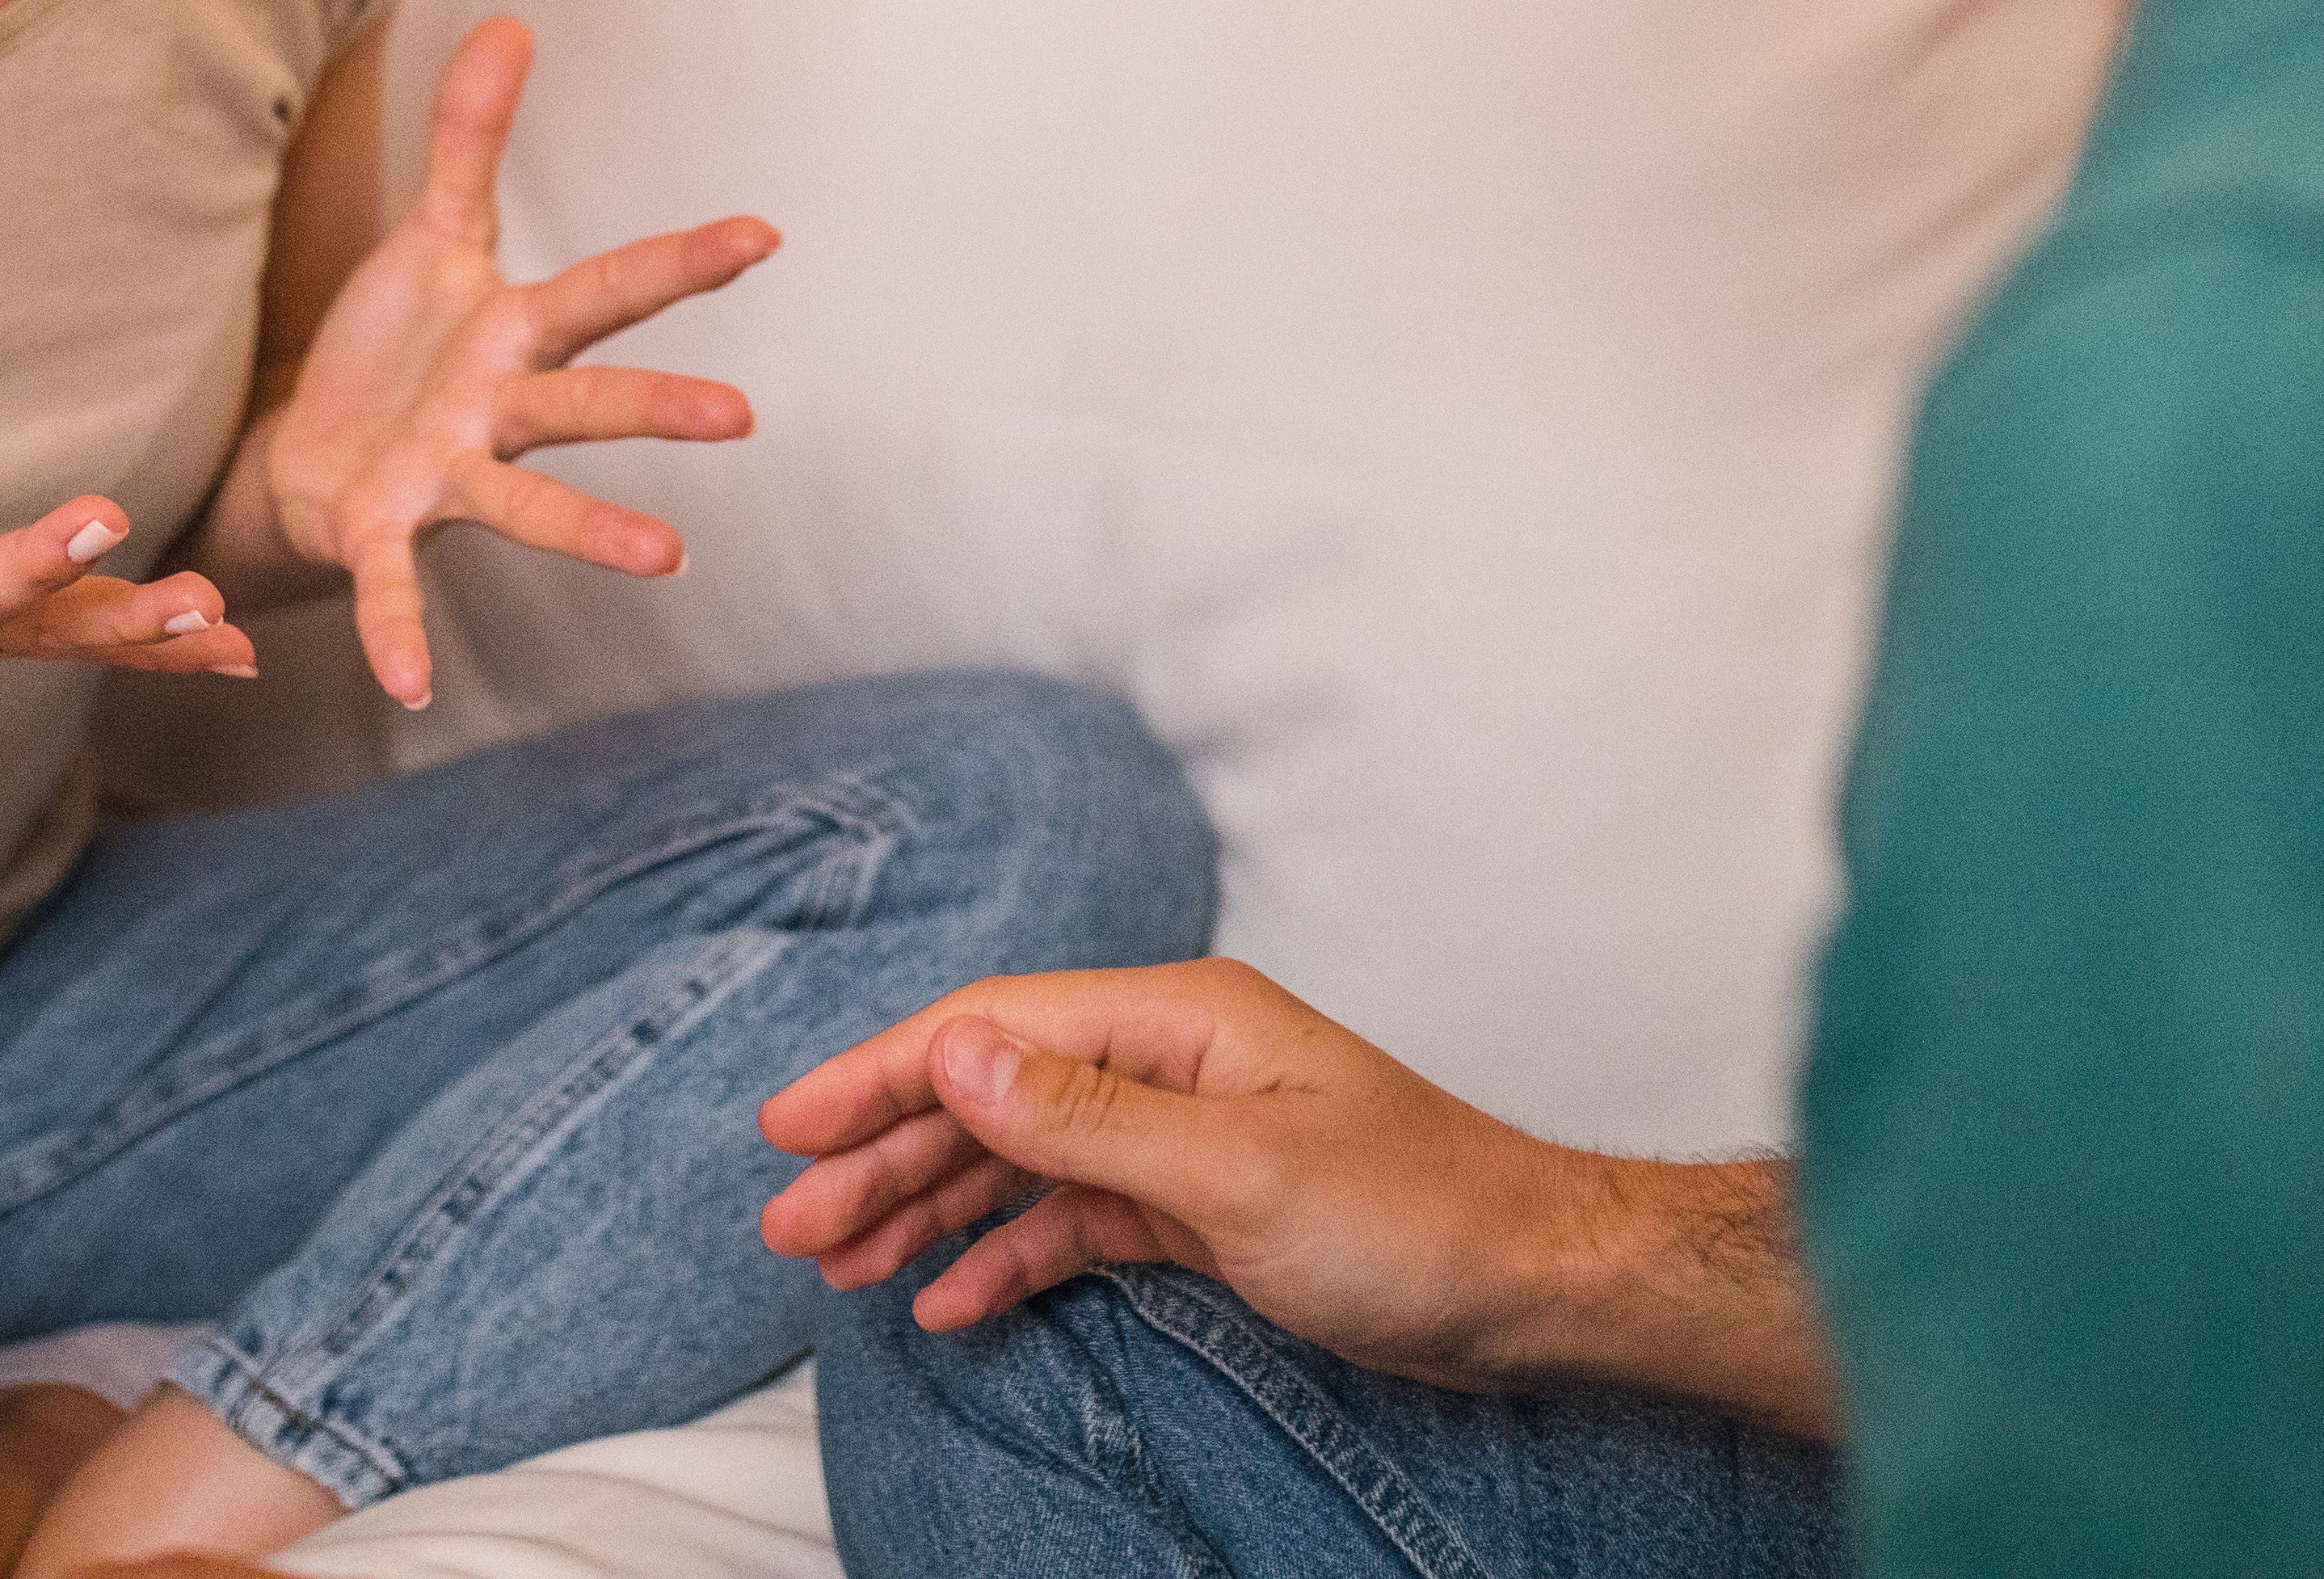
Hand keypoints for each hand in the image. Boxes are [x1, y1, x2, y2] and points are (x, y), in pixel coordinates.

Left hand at [229, 18, 774, 708]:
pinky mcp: (385, 533)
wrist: (311, 458)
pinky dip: (399, 635)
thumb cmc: (395, 351)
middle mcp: (502, 412)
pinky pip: (397, 587)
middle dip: (660, 407)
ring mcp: (452, 479)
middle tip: (741, 415)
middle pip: (590, 402)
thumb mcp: (429, 235)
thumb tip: (509, 19)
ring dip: (595, 531)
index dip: (682, 260)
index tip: (762, 235)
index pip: (610, 286)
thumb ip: (470, 138)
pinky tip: (409, 689)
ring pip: (529, 503)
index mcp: (517, 332)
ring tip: (669, 559)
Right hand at [756, 959, 1836, 1430]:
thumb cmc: (1416, 1218)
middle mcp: (1169, 1065)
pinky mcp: (1203, 1210)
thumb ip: (1087, 1118)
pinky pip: (1076, 1224)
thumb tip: (955, 1053)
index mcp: (1176, 1022)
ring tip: (838, 1267)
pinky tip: (948, 1301)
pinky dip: (1008, 1257)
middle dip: (884, 1154)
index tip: (787, 1128)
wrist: (1536, 1288)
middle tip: (788, 1225)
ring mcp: (1185, 1137)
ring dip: (929, 1209)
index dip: (882, 1074)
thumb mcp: (1238, 1175)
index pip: (992, 1031)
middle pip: (991, 1096)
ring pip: (1022, 1164)